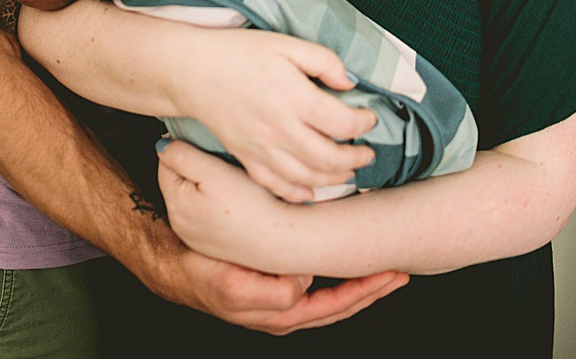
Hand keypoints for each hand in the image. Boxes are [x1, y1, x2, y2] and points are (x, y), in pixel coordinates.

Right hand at [156, 241, 406, 334]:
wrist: (174, 267)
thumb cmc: (202, 273)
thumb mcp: (234, 286)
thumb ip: (272, 292)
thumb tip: (303, 284)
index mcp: (282, 314)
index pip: (336, 306)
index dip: (365, 290)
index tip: (390, 272)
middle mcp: (287, 313)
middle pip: (341, 306)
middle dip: (372, 289)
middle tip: (400, 270)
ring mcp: (281, 302)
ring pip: (332, 297)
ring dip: (359, 284)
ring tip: (383, 268)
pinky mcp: (273, 286)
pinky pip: (316, 286)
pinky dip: (337, 276)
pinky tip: (344, 261)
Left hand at [159, 139, 313, 271]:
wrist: (286, 242)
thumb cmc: (252, 205)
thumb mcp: (212, 171)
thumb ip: (181, 155)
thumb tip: (162, 146)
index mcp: (175, 205)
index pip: (167, 164)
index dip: (186, 149)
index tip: (206, 146)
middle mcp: (181, 226)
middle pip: (180, 182)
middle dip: (195, 169)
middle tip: (223, 164)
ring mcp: (198, 239)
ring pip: (195, 200)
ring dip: (206, 188)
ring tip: (233, 183)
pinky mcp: (217, 247)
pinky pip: (210, 218)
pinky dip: (219, 207)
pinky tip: (238, 204)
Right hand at [176, 29, 376, 201]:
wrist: (190, 70)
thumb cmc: (237, 52)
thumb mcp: (284, 43)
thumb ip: (323, 60)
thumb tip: (350, 82)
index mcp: (294, 97)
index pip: (342, 123)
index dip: (364, 123)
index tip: (368, 118)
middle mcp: (281, 128)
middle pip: (331, 158)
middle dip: (357, 159)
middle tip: (367, 153)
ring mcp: (262, 147)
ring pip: (308, 178)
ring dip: (334, 179)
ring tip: (348, 172)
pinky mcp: (246, 157)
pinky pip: (276, 185)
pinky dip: (297, 193)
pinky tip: (311, 192)